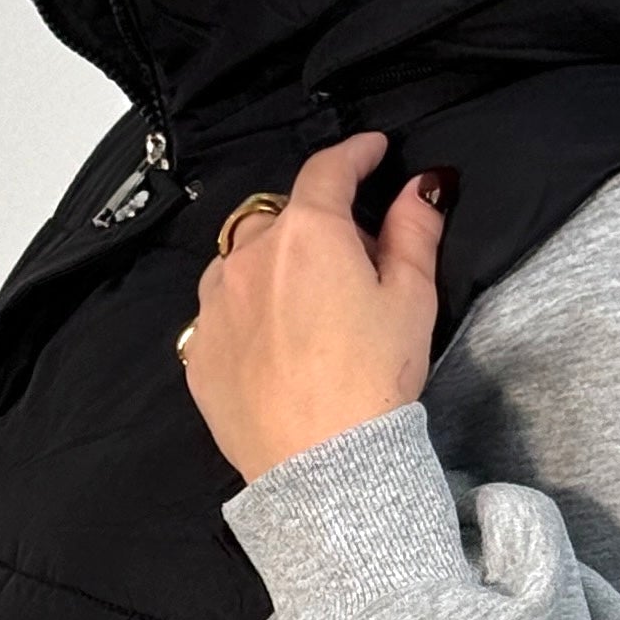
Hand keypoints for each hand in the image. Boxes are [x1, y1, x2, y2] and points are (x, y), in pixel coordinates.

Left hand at [177, 129, 449, 483]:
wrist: (321, 467)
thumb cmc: (371, 383)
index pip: (328, 170)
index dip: (355, 154)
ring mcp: (216, 304)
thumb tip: (420, 188)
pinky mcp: (199, 350)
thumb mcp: (411, 299)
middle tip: (354, 259)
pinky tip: (277, 342)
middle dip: (317, 223)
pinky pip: (220, 310)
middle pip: (282, 215)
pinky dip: (246, 310)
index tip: (371, 152)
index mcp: (307, 234)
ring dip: (272, 264)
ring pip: (242, 259)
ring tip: (309, 306)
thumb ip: (413, 232)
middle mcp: (249, 258)